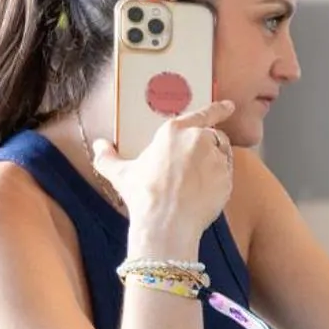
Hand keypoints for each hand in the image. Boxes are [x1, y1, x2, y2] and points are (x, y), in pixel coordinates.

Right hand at [91, 100, 235, 254]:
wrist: (166, 222)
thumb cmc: (143, 195)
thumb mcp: (120, 174)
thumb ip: (107, 157)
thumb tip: (99, 146)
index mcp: (174, 131)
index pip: (202, 114)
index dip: (218, 109)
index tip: (229, 106)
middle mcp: (199, 140)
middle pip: (213, 136)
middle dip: (208, 145)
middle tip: (197, 162)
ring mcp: (216, 159)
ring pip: (223, 154)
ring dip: (215, 161)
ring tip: (199, 178)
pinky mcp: (227, 179)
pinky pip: (227, 175)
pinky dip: (219, 180)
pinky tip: (205, 191)